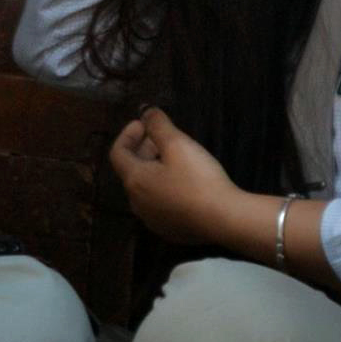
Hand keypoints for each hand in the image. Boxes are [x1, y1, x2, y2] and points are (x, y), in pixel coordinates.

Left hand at [109, 106, 240, 243]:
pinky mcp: (169, 230)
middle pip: (132, 170)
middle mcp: (137, 203)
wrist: (222, 219)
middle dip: (143, 149)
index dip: (128, 134)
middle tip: (162, 137)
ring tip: (175, 158)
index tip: (143, 123)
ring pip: (146, 188)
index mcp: (135, 180)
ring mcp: (152, 220)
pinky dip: (164, 187)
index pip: (118, 153)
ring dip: (154, 169)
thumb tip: (145, 111)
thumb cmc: (197, 179)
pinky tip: (184, 183)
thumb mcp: (178, 145)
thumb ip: (159, 125)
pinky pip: (159, 203)